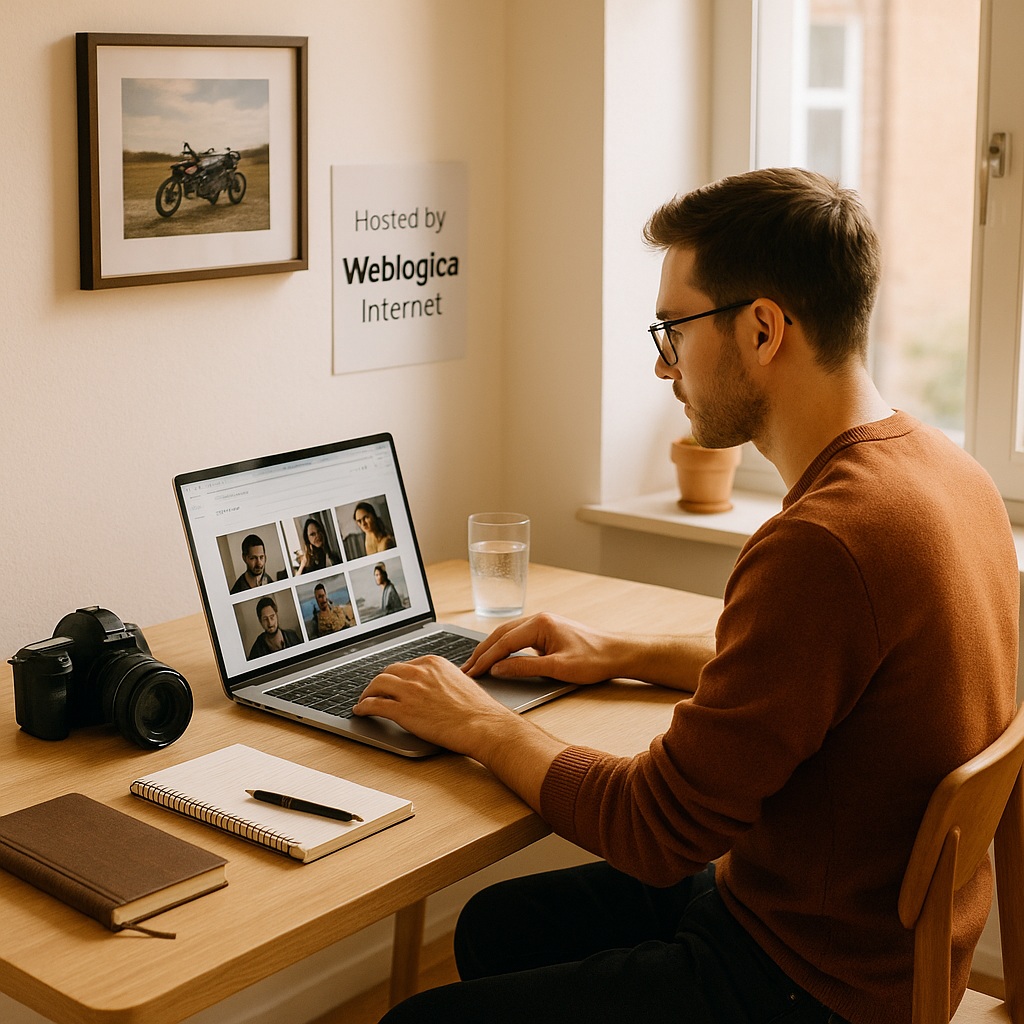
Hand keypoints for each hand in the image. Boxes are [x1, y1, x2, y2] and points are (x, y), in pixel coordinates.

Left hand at [353, 655, 517, 755]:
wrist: (483, 725)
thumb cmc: (478, 710)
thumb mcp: (461, 682)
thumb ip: (443, 680)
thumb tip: (435, 688)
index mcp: (434, 663)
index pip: (405, 665)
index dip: (395, 676)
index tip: (391, 683)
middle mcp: (420, 672)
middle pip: (388, 671)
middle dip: (380, 681)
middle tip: (375, 691)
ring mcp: (410, 691)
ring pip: (377, 684)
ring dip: (367, 692)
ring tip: (363, 700)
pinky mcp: (403, 711)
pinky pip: (375, 704)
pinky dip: (363, 707)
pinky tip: (360, 711)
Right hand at [462, 613, 624, 683]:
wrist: (617, 653)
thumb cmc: (594, 659)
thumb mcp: (558, 668)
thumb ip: (525, 668)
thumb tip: (498, 669)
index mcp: (540, 624)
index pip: (504, 642)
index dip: (485, 659)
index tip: (471, 672)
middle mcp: (538, 619)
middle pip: (500, 634)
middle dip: (481, 652)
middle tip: (465, 669)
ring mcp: (542, 623)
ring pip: (507, 634)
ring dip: (490, 649)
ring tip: (475, 664)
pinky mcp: (546, 631)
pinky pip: (517, 637)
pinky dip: (503, 647)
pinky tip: (496, 657)